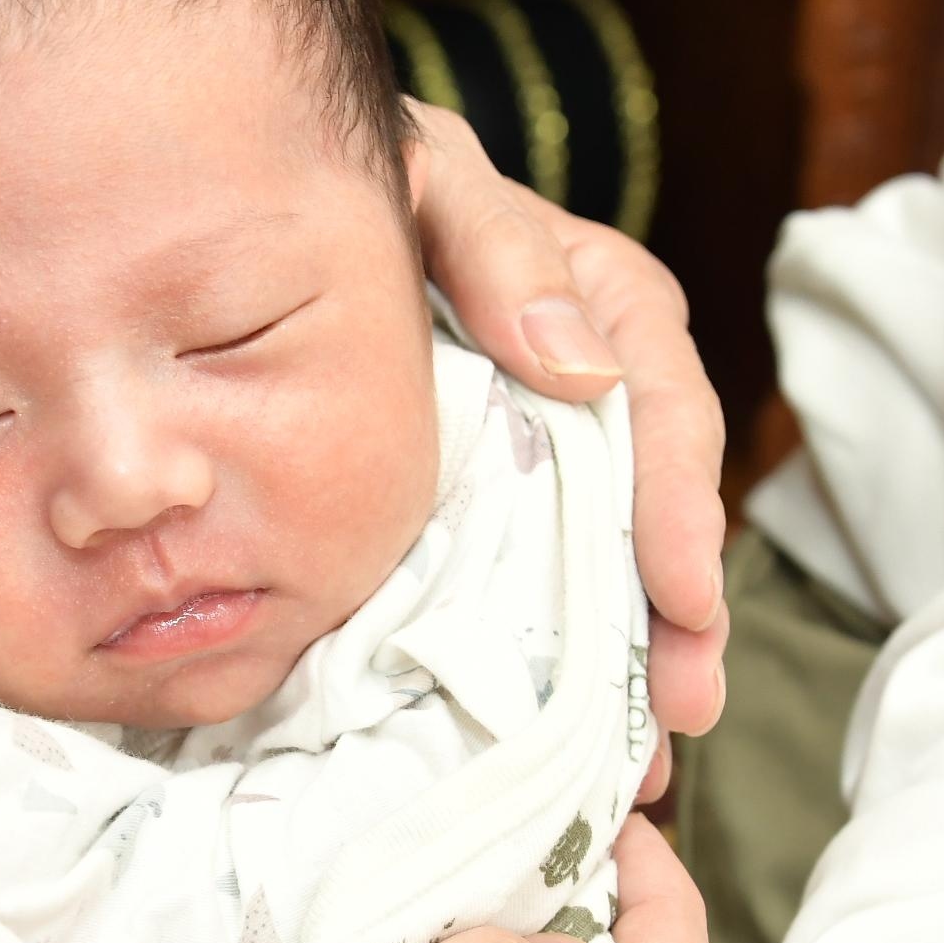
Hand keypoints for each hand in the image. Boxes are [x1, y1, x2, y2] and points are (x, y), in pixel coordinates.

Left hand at [404, 101, 727, 758]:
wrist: (261, 207)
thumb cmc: (365, 184)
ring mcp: (544, 450)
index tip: (680, 595)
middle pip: (658, 511)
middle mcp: (593, 387)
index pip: (667, 411)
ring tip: (644, 759)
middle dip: (678, 618)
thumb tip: (581, 366)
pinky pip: (538, 583)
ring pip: (607, 564)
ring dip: (634, 664)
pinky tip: (568, 738)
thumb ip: (499, 250)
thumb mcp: (435, 182)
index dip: (679, 510)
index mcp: (605, 305)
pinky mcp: (490, 501)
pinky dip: (561, 659)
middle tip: (682, 710)